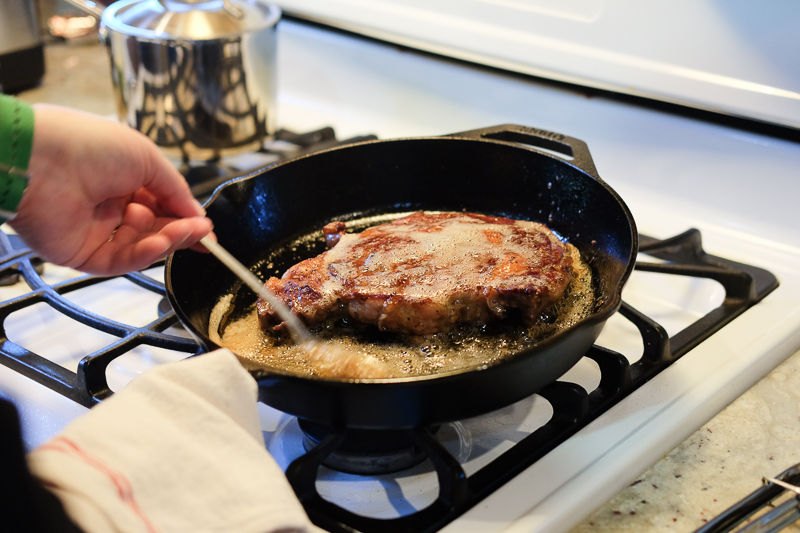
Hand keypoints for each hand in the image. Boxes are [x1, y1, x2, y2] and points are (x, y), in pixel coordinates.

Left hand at [9, 105, 212, 275]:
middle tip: (204, 233)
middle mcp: (108, 205)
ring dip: (167, 241)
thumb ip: (175, 189)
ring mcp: (95, 231)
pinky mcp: (82, 253)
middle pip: (155, 228)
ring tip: (186, 233)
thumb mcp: (146, 157)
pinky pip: (120, 261)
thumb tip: (196, 213)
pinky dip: (144, 254)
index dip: (185, 216)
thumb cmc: (85, 144)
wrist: (39, 160)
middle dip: (182, 230)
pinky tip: (160, 243)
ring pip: (141, 246)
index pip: (160, 205)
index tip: (206, 227)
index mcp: (121, 178)